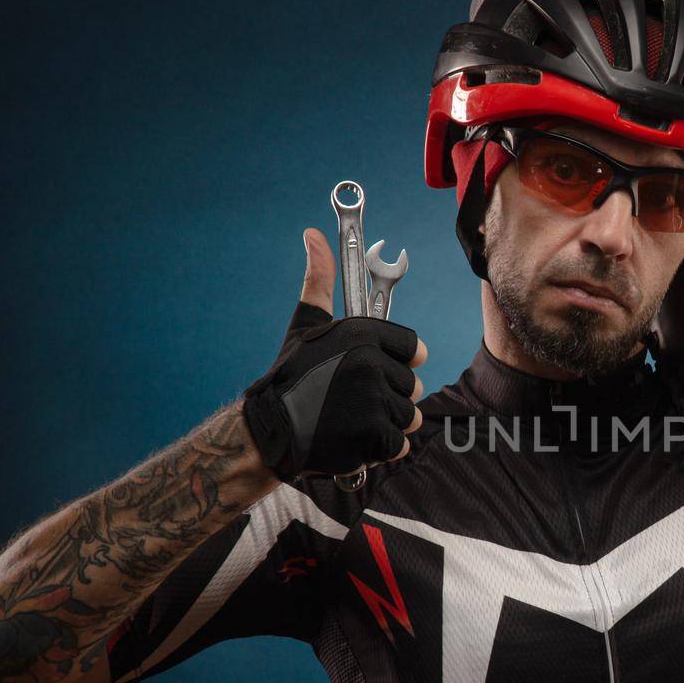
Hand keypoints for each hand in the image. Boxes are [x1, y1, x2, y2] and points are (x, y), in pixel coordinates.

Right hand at [242, 229, 427, 481]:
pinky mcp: (373, 437)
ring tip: (353, 419)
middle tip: (355, 399)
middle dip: (390, 396)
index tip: (379, 370)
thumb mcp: (306, 324)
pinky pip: (399, 444)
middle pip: (413, 385)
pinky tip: (354, 439)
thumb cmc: (291, 376)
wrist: (269, 429)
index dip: (400, 361)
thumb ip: (320, 280)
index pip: (415, 348)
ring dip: (386, 423)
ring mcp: (372, 402)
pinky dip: (381, 448)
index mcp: (361, 335)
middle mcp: (369, 365)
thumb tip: (313, 234)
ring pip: (408, 416)